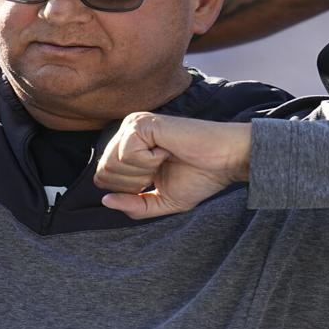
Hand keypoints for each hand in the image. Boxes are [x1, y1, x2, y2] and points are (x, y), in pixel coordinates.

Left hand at [95, 113, 252, 218]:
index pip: (103, 178)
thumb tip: (106, 201)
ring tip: (164, 159)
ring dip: (143, 171)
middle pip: (103, 172)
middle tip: (160, 169)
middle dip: (133, 183)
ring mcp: (133, 125)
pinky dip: (149, 161)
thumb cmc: (200, 176)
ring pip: (111, 163)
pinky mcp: (142, 123)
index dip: (129, 190)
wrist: (225, 160)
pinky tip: (166, 150)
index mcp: (128, 148)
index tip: (156, 179)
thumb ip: (135, 205)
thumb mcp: (162, 201)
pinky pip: (127, 155)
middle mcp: (126, 133)